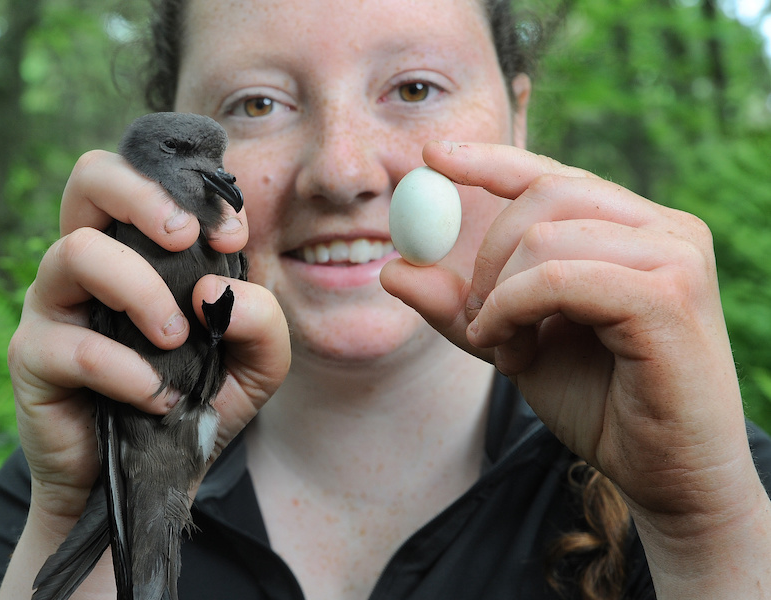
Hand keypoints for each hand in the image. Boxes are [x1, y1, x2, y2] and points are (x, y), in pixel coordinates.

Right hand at [7, 150, 289, 522]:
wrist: (151, 478)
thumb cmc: (197, 403)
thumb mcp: (255, 366)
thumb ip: (262, 323)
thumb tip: (222, 292)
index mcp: (139, 248)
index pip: (146, 178)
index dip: (192, 192)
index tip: (233, 238)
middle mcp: (91, 263)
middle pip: (90, 177)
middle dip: (144, 196)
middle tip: (184, 239)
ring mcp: (55, 305)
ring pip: (78, 252)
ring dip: (141, 291)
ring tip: (175, 337)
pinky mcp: (33, 357)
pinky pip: (77, 347)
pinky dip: (129, 373)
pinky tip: (158, 399)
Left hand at [381, 141, 770, 596]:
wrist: (666, 477)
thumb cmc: (601, 405)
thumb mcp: (514, 345)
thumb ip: (460, 305)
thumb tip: (393, 268)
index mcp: (635, 229)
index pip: (555, 176)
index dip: (489, 162)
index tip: (430, 157)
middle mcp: (665, 229)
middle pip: (543, 196)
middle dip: (485, 256)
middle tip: (475, 316)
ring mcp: (676, 256)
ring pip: (543, 237)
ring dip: (499, 296)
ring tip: (505, 349)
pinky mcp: (670, 295)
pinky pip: (556, 277)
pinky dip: (512, 310)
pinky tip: (509, 352)